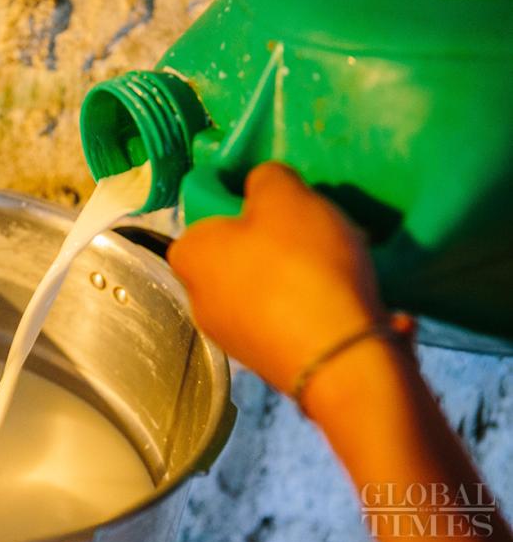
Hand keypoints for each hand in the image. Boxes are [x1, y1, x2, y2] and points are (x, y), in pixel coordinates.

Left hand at [168, 162, 386, 393]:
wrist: (339, 358)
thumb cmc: (301, 265)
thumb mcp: (285, 196)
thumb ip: (266, 179)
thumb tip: (260, 185)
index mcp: (190, 256)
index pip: (206, 221)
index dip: (242, 208)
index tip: (281, 205)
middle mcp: (199, 300)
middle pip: (240, 255)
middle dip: (278, 243)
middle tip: (317, 231)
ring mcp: (232, 337)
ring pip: (268, 289)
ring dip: (302, 276)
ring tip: (345, 266)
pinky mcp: (268, 363)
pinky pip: (291, 320)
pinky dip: (315, 308)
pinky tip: (350, 300)